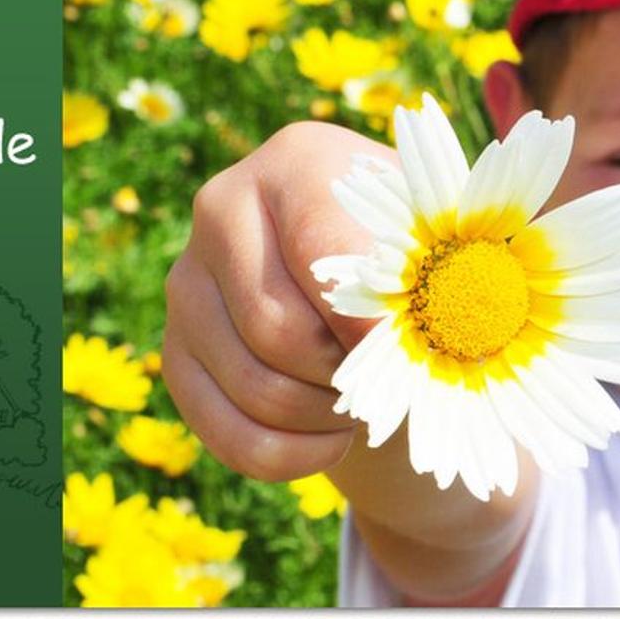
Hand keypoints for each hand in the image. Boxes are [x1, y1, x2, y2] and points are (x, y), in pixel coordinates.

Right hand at [163, 121, 396, 480]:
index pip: (323, 253)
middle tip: (395, 382)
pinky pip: (226, 433)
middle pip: (278, 328)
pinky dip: (291, 457)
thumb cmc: (425, 260)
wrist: (383, 291)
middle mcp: (223, 207)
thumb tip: (384, 336)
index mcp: (299, 162)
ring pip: (254, 387)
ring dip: (326, 419)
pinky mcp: (175, 353)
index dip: (370, 321)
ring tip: (369, 406)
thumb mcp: (444, 249)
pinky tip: (332, 441)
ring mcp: (188, 282)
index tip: (415, 354)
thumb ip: (430, 273)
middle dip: (348, 377)